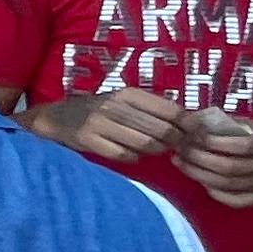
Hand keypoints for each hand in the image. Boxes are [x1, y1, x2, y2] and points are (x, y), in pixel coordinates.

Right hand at [41, 88, 192, 165]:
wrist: (54, 118)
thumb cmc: (97, 111)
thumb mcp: (122, 102)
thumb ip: (150, 110)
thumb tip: (189, 124)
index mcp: (128, 93)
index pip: (171, 110)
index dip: (189, 125)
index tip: (198, 135)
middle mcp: (115, 105)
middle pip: (161, 130)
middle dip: (174, 142)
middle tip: (178, 148)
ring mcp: (100, 122)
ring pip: (144, 144)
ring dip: (155, 151)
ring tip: (155, 150)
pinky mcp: (87, 139)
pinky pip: (123, 155)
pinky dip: (132, 158)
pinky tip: (130, 155)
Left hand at [171, 112, 252, 210]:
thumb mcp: (251, 123)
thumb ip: (225, 123)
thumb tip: (190, 121)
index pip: (243, 145)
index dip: (214, 142)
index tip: (192, 136)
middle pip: (232, 168)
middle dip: (200, 160)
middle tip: (180, 151)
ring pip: (230, 185)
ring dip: (200, 175)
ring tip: (182, 164)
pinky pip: (235, 200)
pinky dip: (214, 192)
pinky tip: (200, 180)